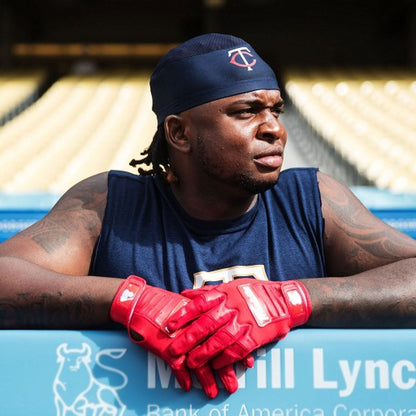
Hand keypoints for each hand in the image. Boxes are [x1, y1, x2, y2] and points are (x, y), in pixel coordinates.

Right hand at [110, 275, 239, 397]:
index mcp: (207, 315)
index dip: (239, 351)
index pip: (228, 336)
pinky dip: (182, 377)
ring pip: (200, 363)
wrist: (142, 301)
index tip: (246, 364)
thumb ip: (206, 312)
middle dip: (225, 371)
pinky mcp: (168, 347)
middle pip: (217, 353)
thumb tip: (222, 320)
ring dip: (206, 380)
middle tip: (232, 387)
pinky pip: (178, 367)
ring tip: (212, 393)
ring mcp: (183, 339)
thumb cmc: (166, 302)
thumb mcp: (191, 303)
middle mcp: (198, 327)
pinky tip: (186, 386)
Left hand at [167, 278, 311, 368]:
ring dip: (204, 353)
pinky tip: (216, 366)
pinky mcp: (254, 336)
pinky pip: (237, 350)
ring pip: (219, 340)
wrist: (284, 300)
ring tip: (191, 363)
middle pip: (206, 325)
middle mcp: (232, 308)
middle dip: (188, 338)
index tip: (170, 325)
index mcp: (224, 294)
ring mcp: (243, 323)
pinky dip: (226, 359)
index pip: (199, 304)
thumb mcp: (231, 286)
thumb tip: (185, 294)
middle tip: (173, 349)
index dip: (183, 314)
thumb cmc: (254, 292)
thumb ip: (208, 292)